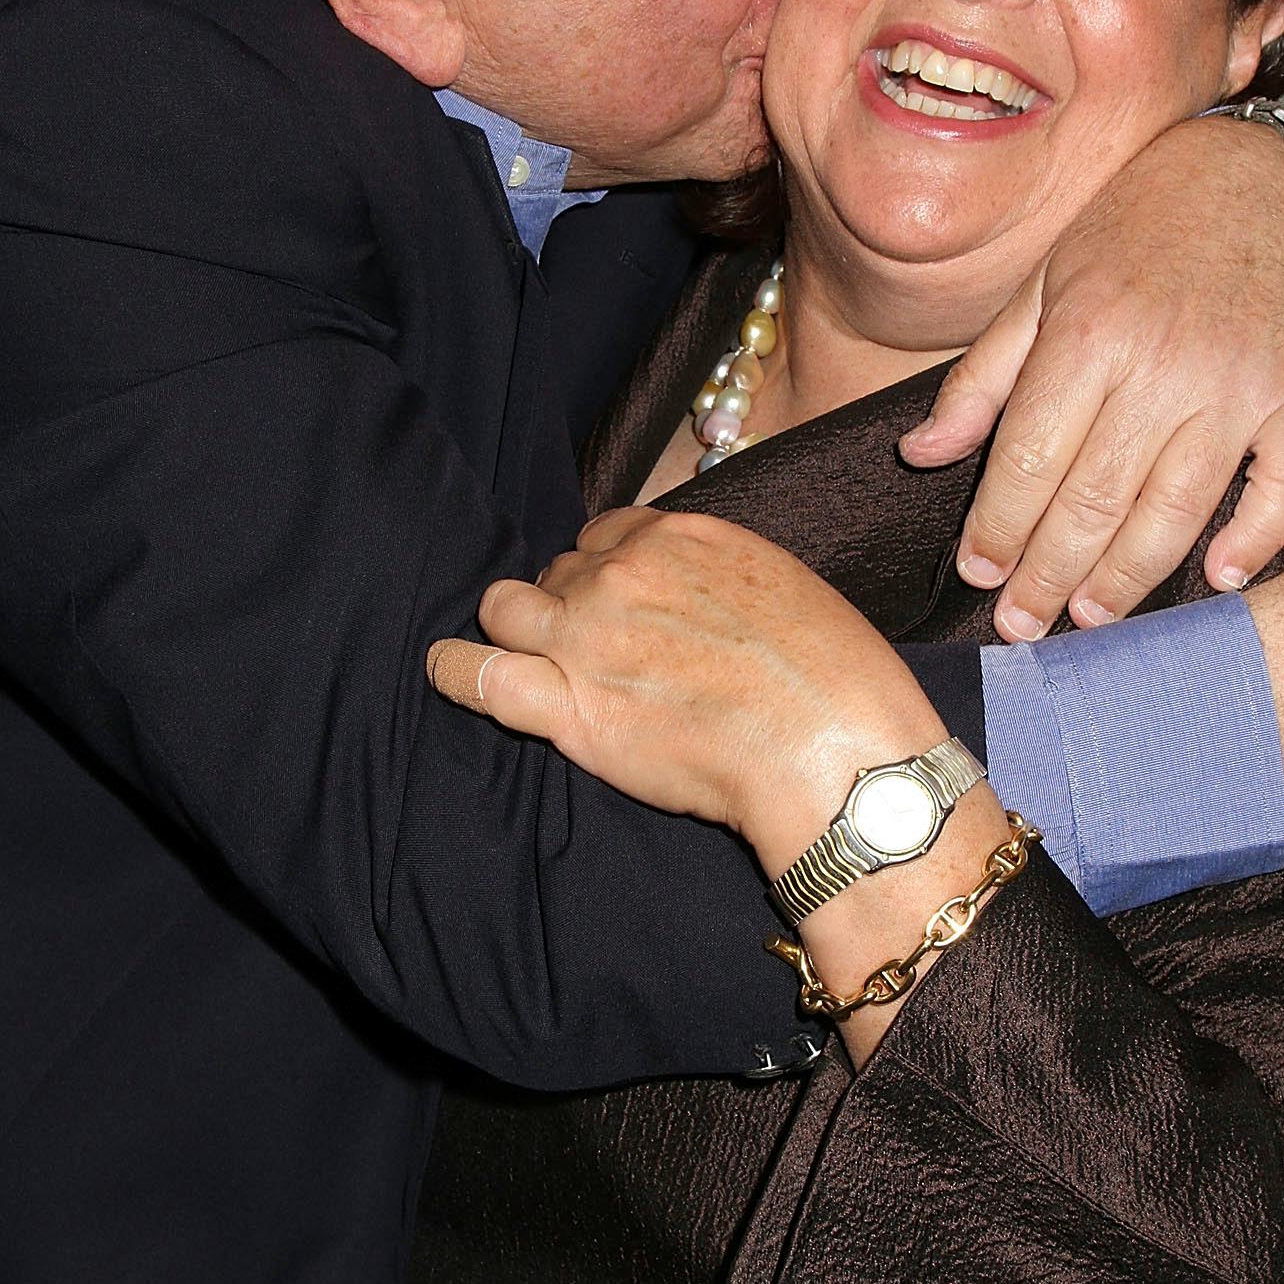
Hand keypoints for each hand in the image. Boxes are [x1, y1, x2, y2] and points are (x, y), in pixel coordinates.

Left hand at [430, 509, 1013, 1060]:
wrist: (835, 748)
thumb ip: (720, 579)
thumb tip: (702, 596)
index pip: (605, 535)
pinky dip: (457, 674)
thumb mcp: (785, 588)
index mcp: (679, 537)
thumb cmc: (835, 677)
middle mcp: (622, 574)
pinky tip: (448, 673)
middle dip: (567, 605)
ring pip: (506, 610)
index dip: (605, 570)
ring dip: (514, 632)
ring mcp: (587, 638)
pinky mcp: (568, 708)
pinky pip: (480, 677)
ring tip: (526, 660)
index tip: (619, 603)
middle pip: (557, 573)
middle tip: (598, 653)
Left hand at [898, 114, 1283, 637]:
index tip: (978, 573)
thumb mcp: (1041, 284)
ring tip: (1090, 617)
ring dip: (1128, 578)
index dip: (998, 528)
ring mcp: (1237, 386)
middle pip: (1093, 500)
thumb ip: (982, 377)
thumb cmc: (1134, 230)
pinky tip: (1216, 579)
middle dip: (1048, 575)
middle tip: (1022, 626)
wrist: (1253, 178)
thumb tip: (918, 454)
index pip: (1029, 460)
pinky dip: (1253, 540)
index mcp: (1086, 333)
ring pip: (1176, 510)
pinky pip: (1282, 488)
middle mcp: (1161, 365)